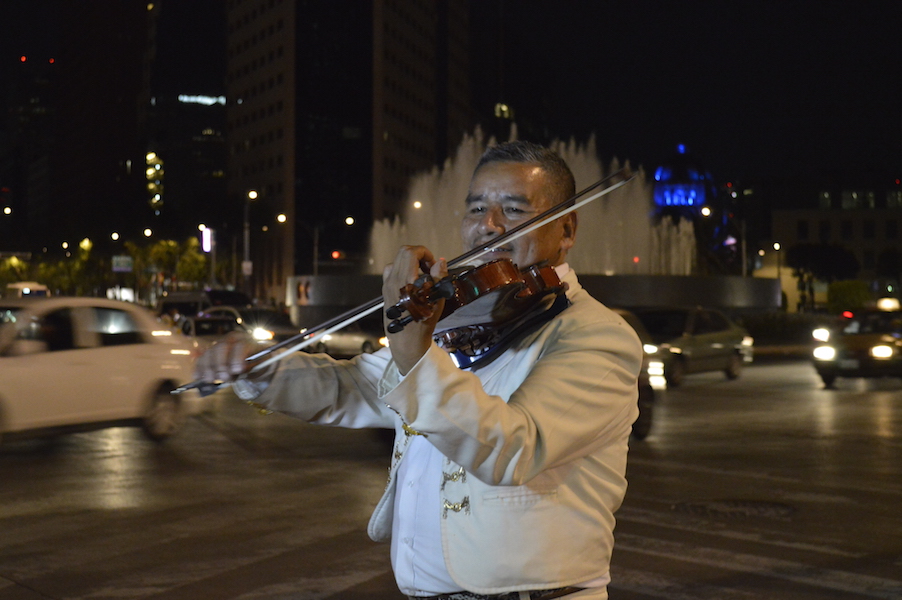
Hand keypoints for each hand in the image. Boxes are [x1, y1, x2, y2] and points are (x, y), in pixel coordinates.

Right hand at [193, 331, 258, 384]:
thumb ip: (250, 366)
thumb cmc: (256, 362)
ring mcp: (219, 345)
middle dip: (220, 364)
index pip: (240, 346)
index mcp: (246, 340)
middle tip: (223, 377)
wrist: (251, 361)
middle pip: (221, 348)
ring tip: (211, 379)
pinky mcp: (210, 353)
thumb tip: (237, 370)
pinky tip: (196, 376)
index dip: (237, 358)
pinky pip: (201, 358)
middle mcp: (231, 340)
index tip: (236, 370)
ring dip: (208, 368)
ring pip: (209, 353)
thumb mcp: (258, 364)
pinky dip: (198, 368)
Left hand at [383, 245, 447, 374]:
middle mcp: (393, 280)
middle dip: (419, 255)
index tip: (433, 265)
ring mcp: (387, 285)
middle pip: (403, 252)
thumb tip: (440, 261)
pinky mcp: (385, 290)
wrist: (406, 340)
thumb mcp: (436, 300)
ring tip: (421, 276)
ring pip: (397, 261)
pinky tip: (411, 282)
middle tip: (428, 268)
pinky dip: (402, 270)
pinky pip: (392, 271)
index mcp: (405, 281)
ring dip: (410, 262)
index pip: (411, 252)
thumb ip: (438, 277)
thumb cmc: (423, 322)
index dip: (425, 253)